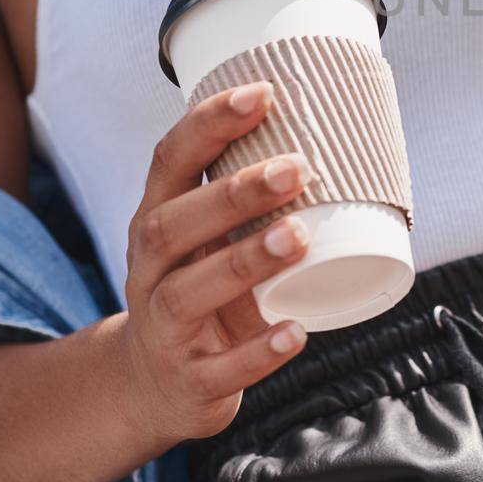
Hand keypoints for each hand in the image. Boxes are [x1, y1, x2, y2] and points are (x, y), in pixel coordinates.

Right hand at [118, 82, 312, 443]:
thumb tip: (333, 132)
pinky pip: (217, 370)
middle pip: (172, 224)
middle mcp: (149, 271)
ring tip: (299, 236)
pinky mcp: (188, 382)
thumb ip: (248, 196)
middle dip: (233, 193)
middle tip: (297, 167)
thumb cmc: (201, 290)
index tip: (261, 93)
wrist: (154, 388)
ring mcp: (163, 329)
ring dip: (245, 261)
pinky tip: (295, 332)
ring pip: (189, 292)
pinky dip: (258, 353)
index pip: (168, 164)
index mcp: (156, 222)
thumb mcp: (208, 241)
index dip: (208, 125)